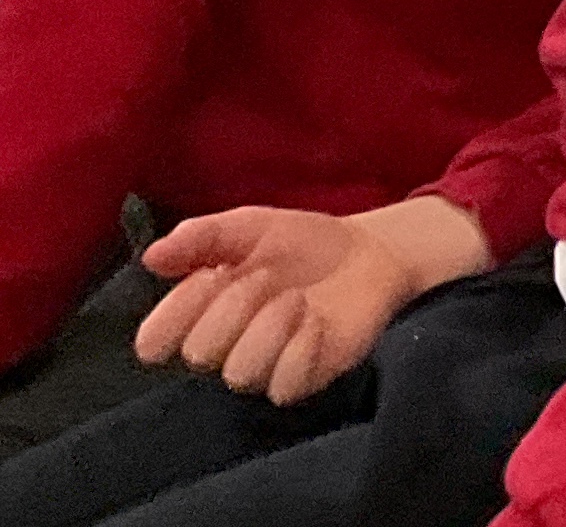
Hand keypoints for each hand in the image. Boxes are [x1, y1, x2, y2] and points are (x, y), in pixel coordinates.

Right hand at [135, 196, 486, 403]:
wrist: (368, 251)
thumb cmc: (300, 243)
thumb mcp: (249, 226)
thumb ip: (199, 237)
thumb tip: (151, 257)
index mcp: (199, 315)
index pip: (152, 342)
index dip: (174, 312)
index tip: (209, 274)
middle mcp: (225, 349)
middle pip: (199, 354)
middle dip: (232, 306)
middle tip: (265, 276)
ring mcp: (264, 367)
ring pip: (239, 374)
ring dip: (268, 327)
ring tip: (297, 298)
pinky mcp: (303, 379)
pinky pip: (284, 387)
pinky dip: (300, 349)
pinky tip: (317, 321)